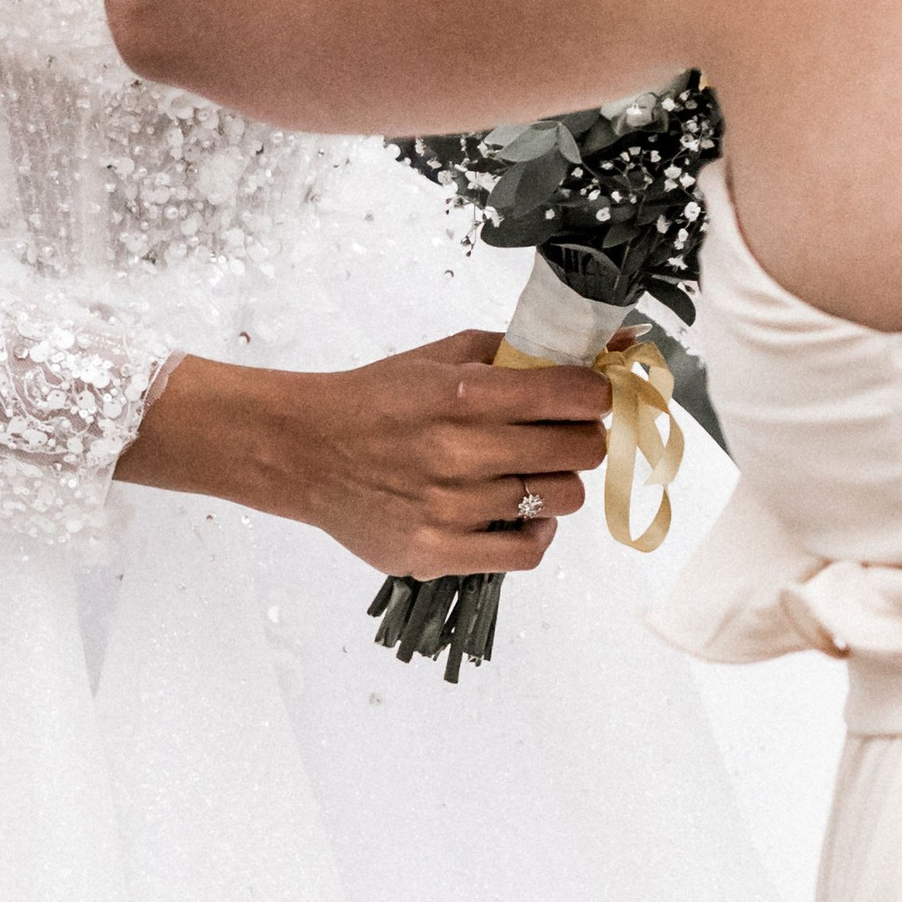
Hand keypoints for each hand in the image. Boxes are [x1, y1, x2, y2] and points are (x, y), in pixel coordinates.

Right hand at [118, 332, 611, 574]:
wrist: (306, 450)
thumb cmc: (380, 399)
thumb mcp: (442, 356)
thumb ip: (512, 351)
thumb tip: (590, 350)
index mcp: (465, 393)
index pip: (573, 396)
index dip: (595, 395)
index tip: (591, 398)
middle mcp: (461, 450)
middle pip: (578, 451)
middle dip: (584, 439)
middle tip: (568, 436)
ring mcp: (451, 507)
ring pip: (560, 500)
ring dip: (558, 484)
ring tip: (535, 474)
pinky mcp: (437, 552)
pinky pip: (526, 552)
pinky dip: (539, 533)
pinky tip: (527, 515)